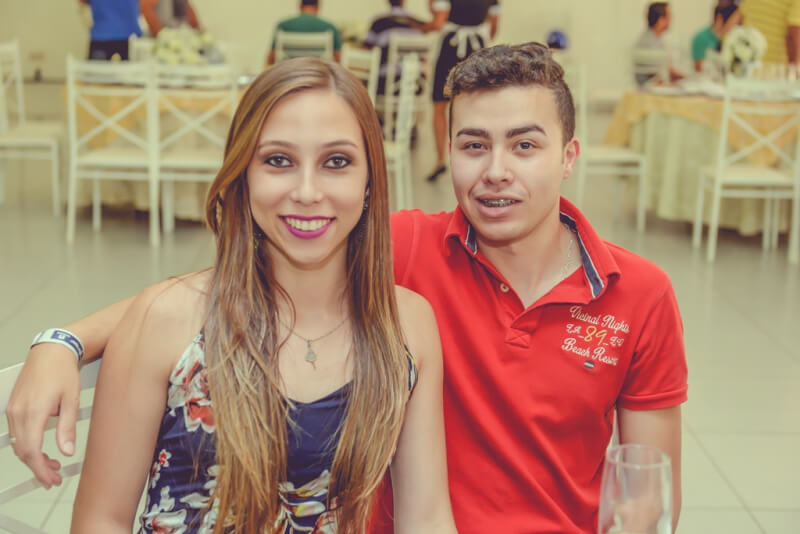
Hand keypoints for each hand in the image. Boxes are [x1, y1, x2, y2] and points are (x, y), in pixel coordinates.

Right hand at [6, 344, 80, 487]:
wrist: (51, 352)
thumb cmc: (62, 372)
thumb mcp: (71, 401)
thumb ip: (67, 428)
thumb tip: (67, 450)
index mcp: (33, 412)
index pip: (31, 452)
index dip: (40, 470)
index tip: (52, 479)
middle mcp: (18, 412)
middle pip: (22, 451)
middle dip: (37, 468)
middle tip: (54, 477)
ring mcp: (13, 409)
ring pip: (18, 443)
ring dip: (32, 457)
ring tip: (51, 464)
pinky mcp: (13, 406)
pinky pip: (16, 432)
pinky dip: (27, 444)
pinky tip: (40, 448)